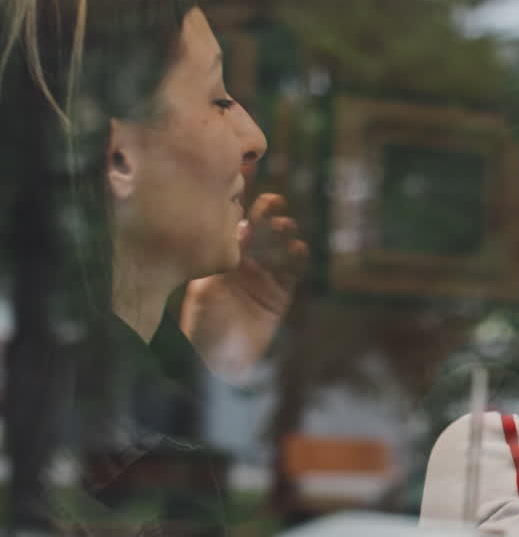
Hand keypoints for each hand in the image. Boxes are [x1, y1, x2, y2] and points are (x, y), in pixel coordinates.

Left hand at [181, 193, 308, 382]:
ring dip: (282, 233)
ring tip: (283, 226)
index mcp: (218, 256)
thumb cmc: (204, 325)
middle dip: (266, 213)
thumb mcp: (205, 287)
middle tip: (272, 202)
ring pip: (278, 246)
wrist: (220, 362)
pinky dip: (297, 257)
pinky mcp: (280, 295)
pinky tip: (297, 248)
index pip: (231, 222)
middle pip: (258, 229)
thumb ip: (224, 257)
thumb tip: (241, 225)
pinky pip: (293, 270)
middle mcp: (241, 262)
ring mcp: (262, 278)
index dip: (239, 199)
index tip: (247, 174)